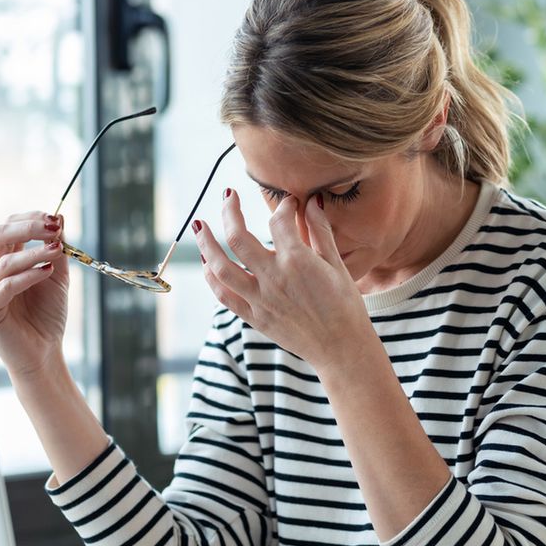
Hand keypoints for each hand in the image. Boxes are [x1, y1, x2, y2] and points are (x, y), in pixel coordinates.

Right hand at [0, 211, 69, 378]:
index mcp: (0, 265)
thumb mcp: (56, 276)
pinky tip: (48, 271)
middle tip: (54, 227)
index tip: (55, 218)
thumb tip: (60, 216)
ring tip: (58, 249)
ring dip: (35, 252)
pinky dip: (28, 275)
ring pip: (5, 261)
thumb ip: (55, 249)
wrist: (43, 354)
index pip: (7, 229)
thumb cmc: (47, 317)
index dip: (29, 219)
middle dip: (28, 227)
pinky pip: (5, 286)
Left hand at [194, 191, 372, 372]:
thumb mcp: (337, 265)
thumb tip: (313, 201)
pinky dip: (212, 278)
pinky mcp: (255, 317)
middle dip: (229, 210)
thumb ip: (321, 231)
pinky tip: (207, 265)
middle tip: (228, 196)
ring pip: (220, 267)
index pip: (278, 220)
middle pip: (237, 236)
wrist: (341, 349)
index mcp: (297, 261)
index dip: (283, 205)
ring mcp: (260, 299)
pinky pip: (224, 296)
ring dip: (206, 244)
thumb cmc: (346, 306)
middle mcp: (273, 277)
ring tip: (200, 226)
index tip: (288, 203)